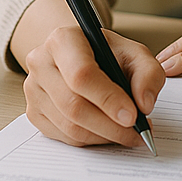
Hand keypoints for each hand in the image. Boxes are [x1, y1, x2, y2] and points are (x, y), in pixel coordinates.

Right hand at [22, 24, 165, 148]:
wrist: (82, 55)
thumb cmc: (107, 53)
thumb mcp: (135, 53)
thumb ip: (148, 74)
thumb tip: (144, 104)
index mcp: (63, 39)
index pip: (82, 74)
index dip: (108, 99)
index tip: (132, 116)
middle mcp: (41, 63)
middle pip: (74, 105)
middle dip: (110, 125)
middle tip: (137, 132)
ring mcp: (34, 90)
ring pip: (69, 126)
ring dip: (104, 136)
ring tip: (129, 134)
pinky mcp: (34, 113)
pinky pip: (64, 137)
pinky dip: (91, 140)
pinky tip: (109, 133)